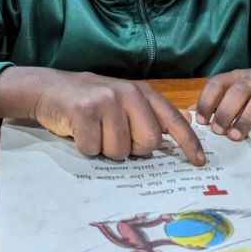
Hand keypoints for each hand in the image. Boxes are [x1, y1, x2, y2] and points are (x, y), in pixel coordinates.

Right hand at [0, 67, 205, 165]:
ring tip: (94, 131)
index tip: (200, 162)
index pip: (173, 119)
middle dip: (132, 149)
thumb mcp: (123, 102)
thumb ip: (146, 116)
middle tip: (114, 137)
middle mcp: (129, 93)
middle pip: (148, 142)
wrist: (50, 88)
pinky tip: (79, 131)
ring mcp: (107, 100)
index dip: (188, 142)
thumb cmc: (91, 102)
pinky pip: (94, 149)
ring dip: (105, 150)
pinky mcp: (84, 110)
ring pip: (119, 151)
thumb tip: (173, 139)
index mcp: (143, 92)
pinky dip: (85, 148)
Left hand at [195, 60, 250, 140]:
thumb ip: (217, 100)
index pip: (218, 83)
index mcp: (239, 77)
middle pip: (239, 91)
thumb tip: (188, 115)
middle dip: (226, 111)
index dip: (207, 101)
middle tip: (218, 131)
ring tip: (237, 136)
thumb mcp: (239, 88)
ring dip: (247, 118)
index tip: (201, 120)